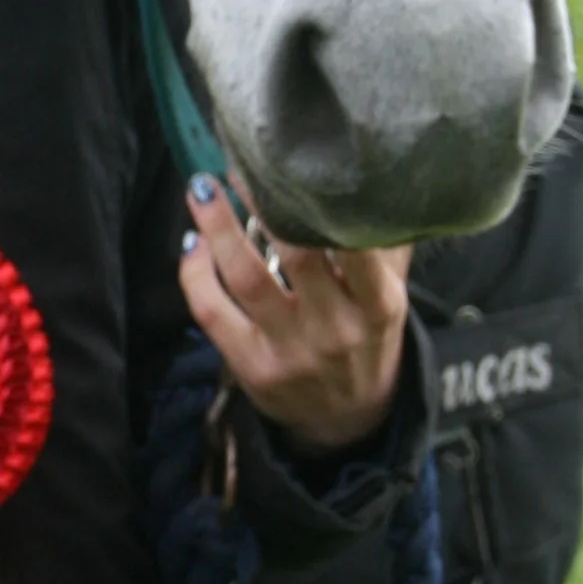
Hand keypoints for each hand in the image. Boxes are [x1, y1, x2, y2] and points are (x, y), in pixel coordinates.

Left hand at [177, 177, 411, 452]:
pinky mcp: (253, 368)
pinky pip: (213, 312)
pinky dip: (195, 273)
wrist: (349, 419)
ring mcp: (292, 351)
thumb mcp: (388, 298)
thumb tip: (372, 177)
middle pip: (295, 254)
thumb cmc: (366, 339)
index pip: (356, 248)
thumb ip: (384, 244)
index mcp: (379, 305)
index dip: (319, 203)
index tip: (293, 164)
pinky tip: (194, 242)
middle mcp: (336, 329)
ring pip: (245, 278)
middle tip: (240, 164)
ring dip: (218, 228)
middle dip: (261, 201)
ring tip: (203, 188)